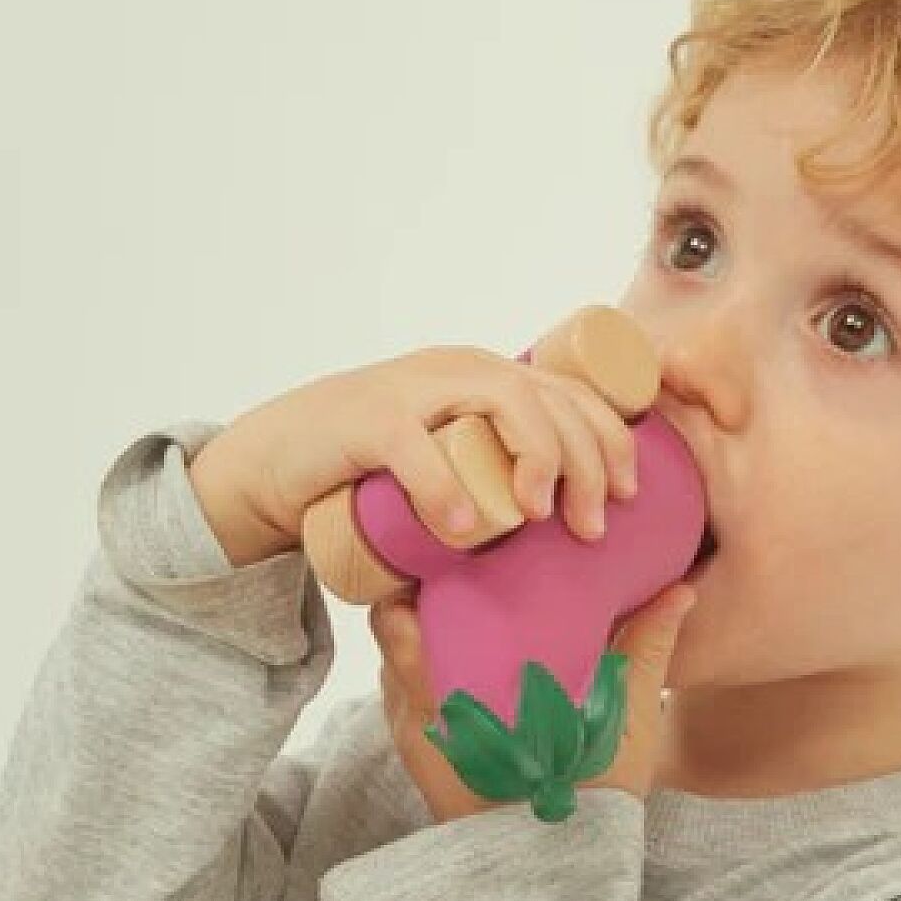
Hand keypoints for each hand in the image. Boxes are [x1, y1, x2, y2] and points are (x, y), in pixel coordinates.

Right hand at [189, 343, 640, 565]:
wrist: (271, 464)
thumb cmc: (370, 476)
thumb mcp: (445, 465)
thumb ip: (492, 481)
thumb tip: (559, 533)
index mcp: (485, 376)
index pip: (571, 391)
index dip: (611, 439)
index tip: (630, 496)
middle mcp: (456, 368)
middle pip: (550, 397)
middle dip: (587, 459)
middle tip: (593, 525)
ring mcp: (410, 388)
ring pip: (502, 400)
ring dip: (536, 458)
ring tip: (538, 516)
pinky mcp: (362, 420)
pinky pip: (413, 445)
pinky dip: (444, 487)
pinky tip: (463, 529)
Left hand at [370, 580, 699, 822]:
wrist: (560, 878)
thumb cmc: (586, 798)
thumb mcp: (620, 719)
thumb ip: (643, 650)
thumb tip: (681, 590)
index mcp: (451, 697)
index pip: (396, 621)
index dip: (410, 581)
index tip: (441, 552)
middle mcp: (420, 717)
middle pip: (394, 638)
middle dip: (420, 602)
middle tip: (460, 569)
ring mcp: (417, 741)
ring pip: (400, 671)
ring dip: (425, 639)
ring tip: (465, 608)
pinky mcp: (425, 759)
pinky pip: (411, 702)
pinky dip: (430, 674)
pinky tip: (468, 658)